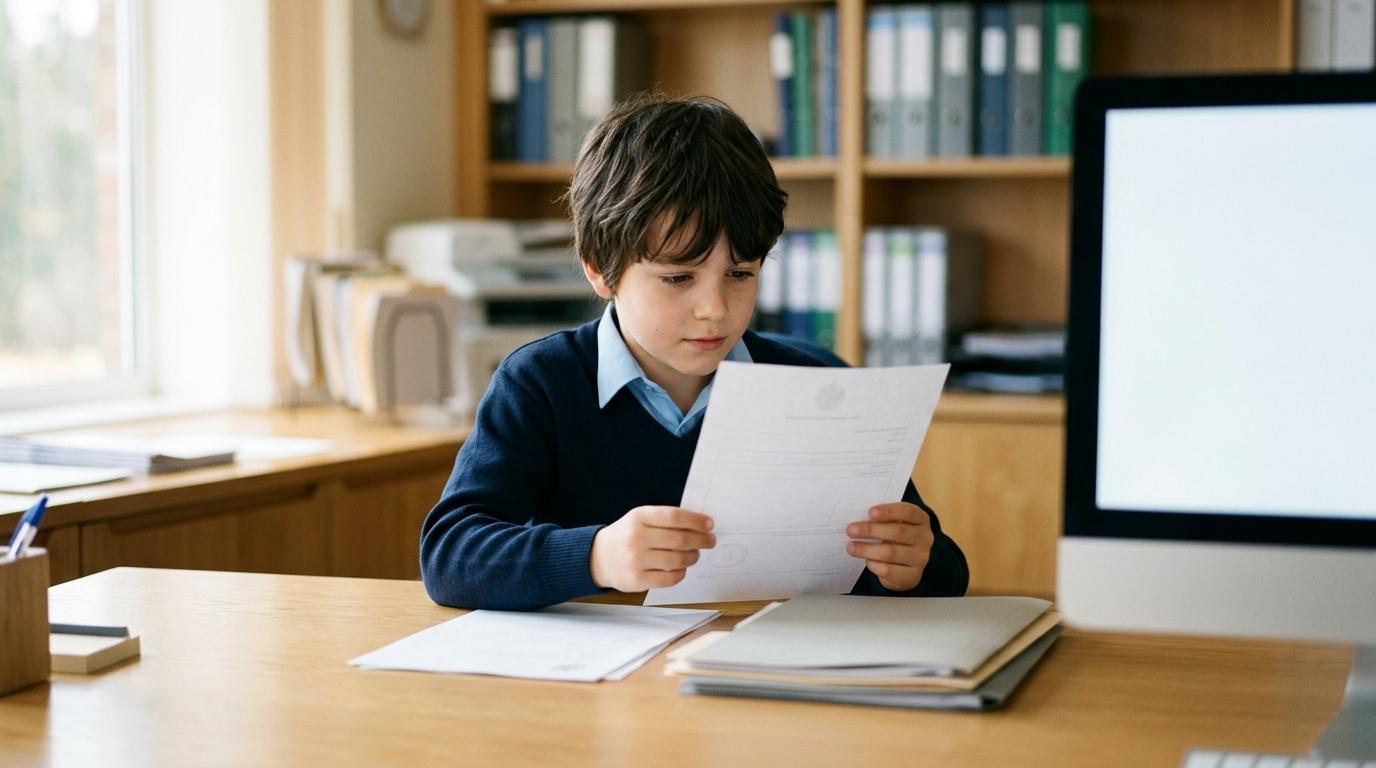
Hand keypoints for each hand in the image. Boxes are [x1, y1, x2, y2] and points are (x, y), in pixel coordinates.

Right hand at [589, 506, 714, 591]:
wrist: (598, 557)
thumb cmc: (627, 535)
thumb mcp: (640, 519)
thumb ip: (665, 520)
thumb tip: (700, 526)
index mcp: (638, 517)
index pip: (674, 517)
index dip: (696, 521)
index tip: (709, 524)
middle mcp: (636, 537)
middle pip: (679, 540)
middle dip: (701, 540)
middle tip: (710, 541)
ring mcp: (636, 560)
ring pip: (677, 560)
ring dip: (692, 557)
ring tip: (694, 555)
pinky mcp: (637, 580)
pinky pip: (670, 579)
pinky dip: (681, 573)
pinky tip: (681, 568)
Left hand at [845, 502, 933, 591]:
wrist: (906, 566)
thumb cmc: (895, 538)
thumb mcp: (894, 525)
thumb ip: (882, 519)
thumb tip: (859, 520)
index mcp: (921, 520)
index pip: (908, 512)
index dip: (889, 511)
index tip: (870, 512)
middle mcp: (925, 538)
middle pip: (898, 532)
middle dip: (871, 530)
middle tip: (851, 530)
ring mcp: (920, 558)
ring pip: (891, 553)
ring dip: (867, 549)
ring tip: (851, 547)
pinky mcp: (912, 575)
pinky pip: (889, 570)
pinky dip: (874, 565)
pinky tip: (867, 561)